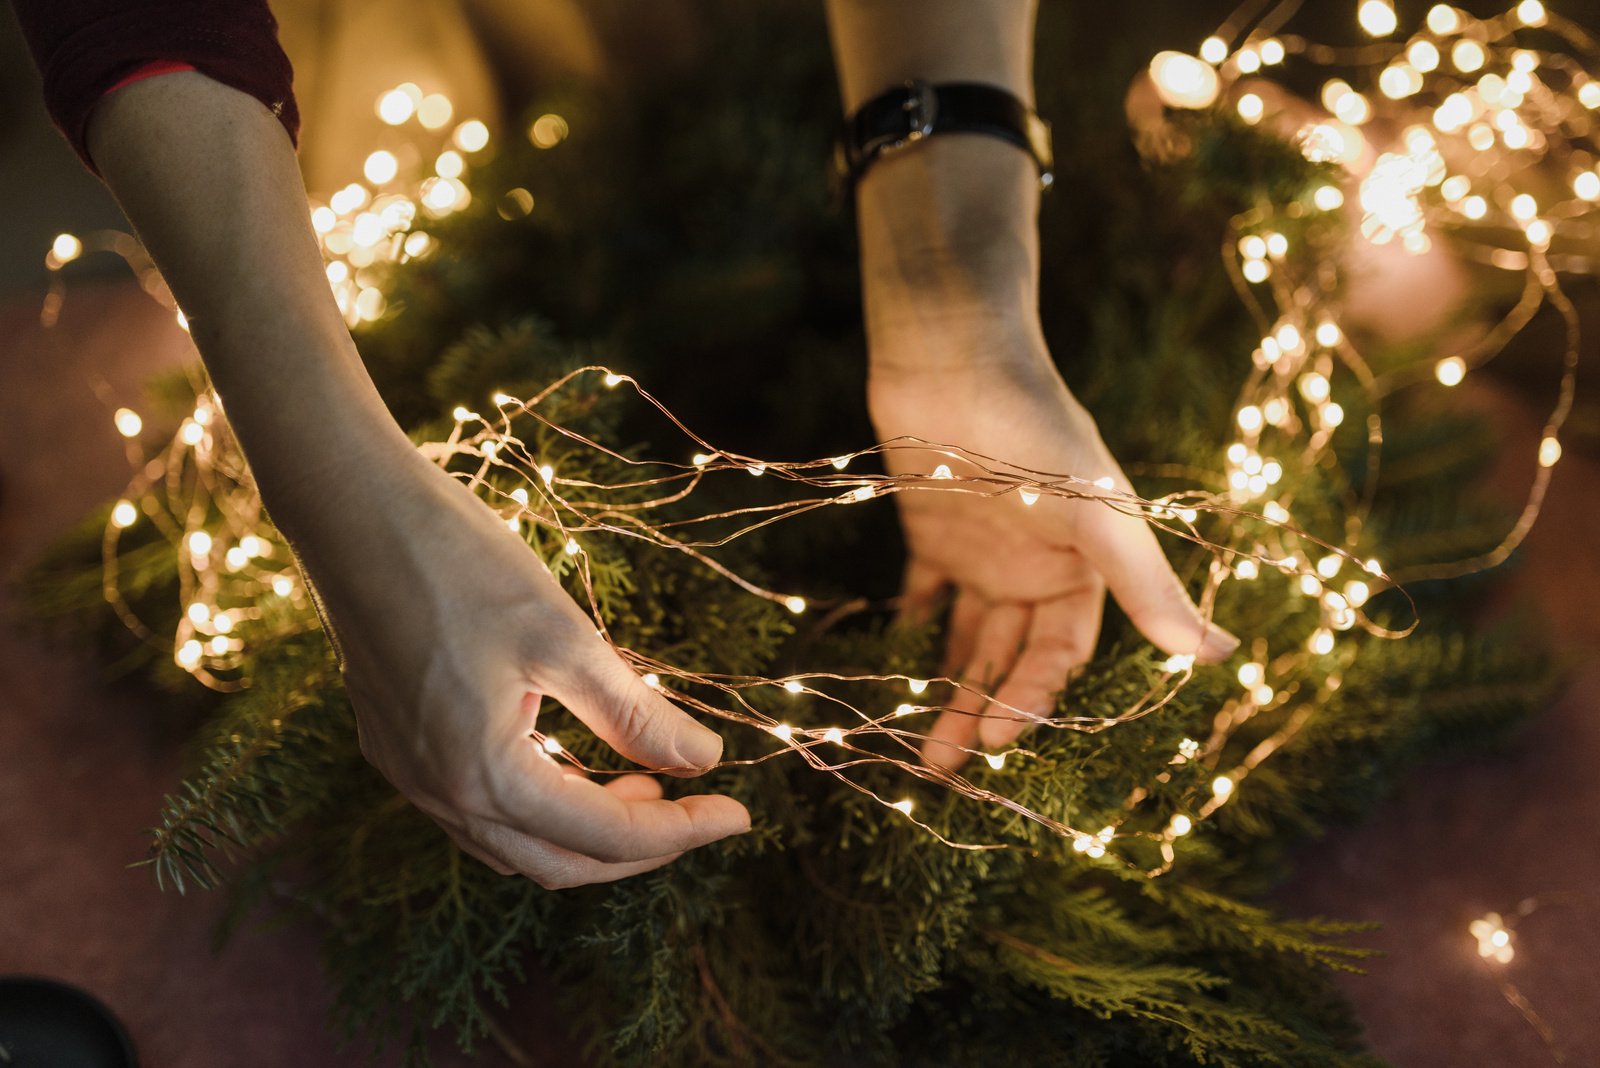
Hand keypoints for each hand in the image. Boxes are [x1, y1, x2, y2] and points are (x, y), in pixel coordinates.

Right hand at [282, 441, 750, 887]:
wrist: (353, 511)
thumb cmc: (460, 562)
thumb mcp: (565, 638)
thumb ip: (634, 712)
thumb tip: (704, 761)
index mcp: (482, 774)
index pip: (604, 836)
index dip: (681, 832)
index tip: (740, 813)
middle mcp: (438, 792)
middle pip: (558, 863)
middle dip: (637, 848)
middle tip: (697, 808)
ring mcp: (408, 774)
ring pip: (514, 845)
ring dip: (585, 830)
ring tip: (644, 781)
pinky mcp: (395, 746)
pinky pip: (477, 811)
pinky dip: (538, 806)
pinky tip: (573, 760)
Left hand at [867, 328, 1237, 770]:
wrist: (954, 359)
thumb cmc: (1032, 430)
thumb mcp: (1096, 512)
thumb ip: (1146, 584)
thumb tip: (1220, 655)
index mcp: (1083, 569)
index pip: (1061, 653)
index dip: (1034, 698)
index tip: (997, 740)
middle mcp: (1037, 569)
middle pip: (1011, 659)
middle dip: (983, 710)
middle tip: (944, 765)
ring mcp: (984, 554)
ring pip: (967, 640)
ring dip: (947, 688)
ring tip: (920, 749)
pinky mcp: (932, 536)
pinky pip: (922, 598)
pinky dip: (909, 631)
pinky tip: (890, 667)